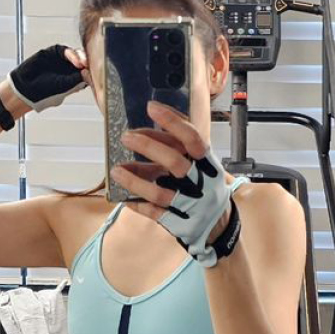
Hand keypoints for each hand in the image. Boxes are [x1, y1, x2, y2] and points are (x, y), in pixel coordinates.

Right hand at [6, 44, 86, 112]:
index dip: (94, 73)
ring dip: (82, 59)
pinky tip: (76, 61)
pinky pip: (66, 51)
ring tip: (83, 65)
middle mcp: (71, 70)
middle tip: (91, 67)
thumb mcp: (63, 87)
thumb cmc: (44, 92)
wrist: (25, 87)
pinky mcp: (55, 52)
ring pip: (77, 55)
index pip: (89, 74)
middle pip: (85, 63)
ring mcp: (63, 60)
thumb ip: (76, 79)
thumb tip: (88, 73)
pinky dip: (72, 55)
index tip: (99, 74)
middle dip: (89, 64)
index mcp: (76, 80)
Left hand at [115, 102, 235, 266]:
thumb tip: (157, 120)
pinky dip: (137, 203)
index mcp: (206, 163)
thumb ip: (184, 145)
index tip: (151, 107)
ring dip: (134, 180)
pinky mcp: (176, 221)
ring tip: (116, 170)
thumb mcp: (204, 164)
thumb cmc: (206, 187)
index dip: (172, 121)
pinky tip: (124, 197)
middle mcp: (198, 182)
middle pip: (173, 162)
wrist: (218, 225)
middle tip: (126, 137)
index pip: (191, 138)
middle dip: (148, 147)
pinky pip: (152, 212)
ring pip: (158, 192)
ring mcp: (186, 203)